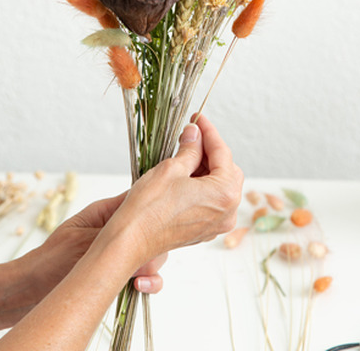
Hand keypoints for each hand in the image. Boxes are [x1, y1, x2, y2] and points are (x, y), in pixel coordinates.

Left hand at [19, 193, 166, 296]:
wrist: (32, 291)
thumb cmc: (50, 261)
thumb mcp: (83, 241)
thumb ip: (115, 238)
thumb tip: (145, 238)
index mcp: (107, 212)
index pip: (140, 200)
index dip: (155, 209)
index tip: (160, 224)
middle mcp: (118, 231)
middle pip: (153, 230)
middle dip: (155, 245)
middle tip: (145, 261)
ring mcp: (122, 253)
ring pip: (153, 254)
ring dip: (153, 266)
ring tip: (139, 279)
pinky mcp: (123, 274)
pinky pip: (148, 276)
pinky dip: (151, 282)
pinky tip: (141, 287)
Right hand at [106, 114, 243, 264]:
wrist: (131, 240)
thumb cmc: (149, 207)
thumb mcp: (172, 168)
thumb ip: (190, 148)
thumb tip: (195, 134)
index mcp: (225, 193)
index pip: (223, 153)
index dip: (209, 132)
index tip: (198, 119)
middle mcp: (227, 211)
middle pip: (227, 170)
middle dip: (210, 151)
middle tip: (191, 136)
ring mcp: (216, 224)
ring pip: (219, 186)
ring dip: (205, 168)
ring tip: (184, 154)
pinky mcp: (203, 230)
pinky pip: (210, 201)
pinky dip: (201, 185)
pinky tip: (184, 175)